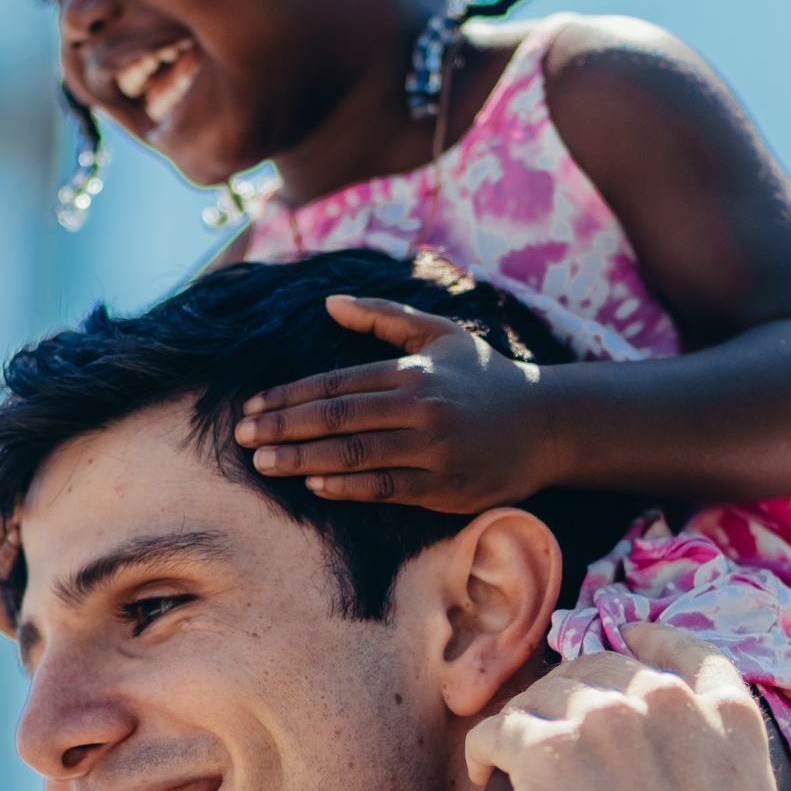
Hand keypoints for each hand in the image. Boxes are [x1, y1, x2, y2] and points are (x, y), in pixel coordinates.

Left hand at [233, 294, 549, 509]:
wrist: (548, 425)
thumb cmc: (486, 377)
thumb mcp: (439, 335)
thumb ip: (384, 315)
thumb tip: (330, 302)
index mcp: (412, 371)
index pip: (336, 384)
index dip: (289, 396)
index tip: (252, 407)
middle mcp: (419, 408)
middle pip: (336, 418)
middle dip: (283, 427)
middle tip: (243, 437)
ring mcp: (431, 450)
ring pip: (354, 455)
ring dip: (302, 459)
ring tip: (264, 463)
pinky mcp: (443, 486)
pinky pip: (385, 488)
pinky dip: (347, 487)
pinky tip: (314, 484)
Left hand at [464, 625, 790, 790]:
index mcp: (727, 719)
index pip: (686, 653)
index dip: (654, 639)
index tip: (630, 633)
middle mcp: (665, 703)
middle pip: (601, 668)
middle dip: (574, 693)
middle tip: (551, 726)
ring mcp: (603, 721)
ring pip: (543, 697)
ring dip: (526, 725)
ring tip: (507, 762)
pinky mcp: (546, 752)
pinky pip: (497, 731)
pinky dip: (484, 750)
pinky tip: (481, 775)